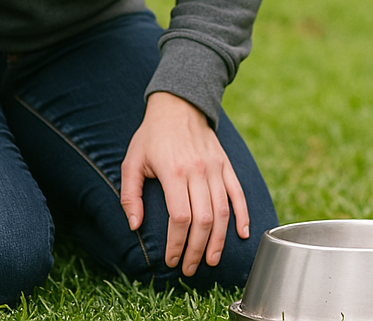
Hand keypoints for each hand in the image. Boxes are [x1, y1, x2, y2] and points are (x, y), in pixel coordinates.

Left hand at [120, 92, 249, 274]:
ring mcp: (215, 167)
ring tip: (211, 260)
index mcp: (174, 171)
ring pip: (223, 210)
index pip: (180, 218)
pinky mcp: (225, 164)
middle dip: (197, 250)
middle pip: (204, 219)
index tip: (171, 260)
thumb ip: (130, 195)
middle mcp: (198, 170)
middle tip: (190, 269)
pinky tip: (242, 233)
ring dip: (219, 240)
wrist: (179, 104)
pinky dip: (243, 214)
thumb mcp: (131, 161)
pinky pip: (237, 192)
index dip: (177, 244)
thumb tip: (134, 226)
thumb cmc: (151, 135)